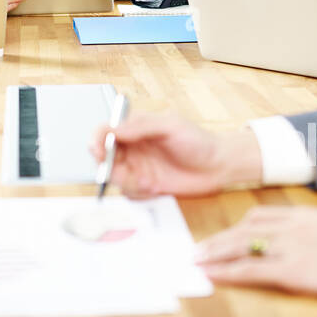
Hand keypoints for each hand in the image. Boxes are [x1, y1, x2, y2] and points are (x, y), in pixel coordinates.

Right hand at [86, 113, 261, 197]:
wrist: (219, 166)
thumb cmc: (198, 141)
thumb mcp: (170, 126)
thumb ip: (141, 127)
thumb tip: (114, 129)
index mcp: (136, 127)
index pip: (106, 130)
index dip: (97, 138)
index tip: (97, 148)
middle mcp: (133, 147)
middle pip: (104, 153)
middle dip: (102, 161)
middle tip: (108, 169)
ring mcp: (138, 166)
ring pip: (113, 173)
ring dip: (118, 178)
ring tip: (136, 180)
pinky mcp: (146, 185)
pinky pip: (127, 189)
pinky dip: (131, 190)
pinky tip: (148, 188)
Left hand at [194, 205, 316, 299]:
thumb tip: (309, 244)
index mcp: (303, 214)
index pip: (259, 215)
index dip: (237, 227)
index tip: (224, 235)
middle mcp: (291, 226)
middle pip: (243, 228)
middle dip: (217, 240)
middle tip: (198, 249)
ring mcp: (290, 247)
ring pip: (241, 246)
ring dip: (215, 254)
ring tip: (197, 261)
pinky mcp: (293, 270)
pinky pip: (251, 270)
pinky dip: (229, 272)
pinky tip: (214, 276)